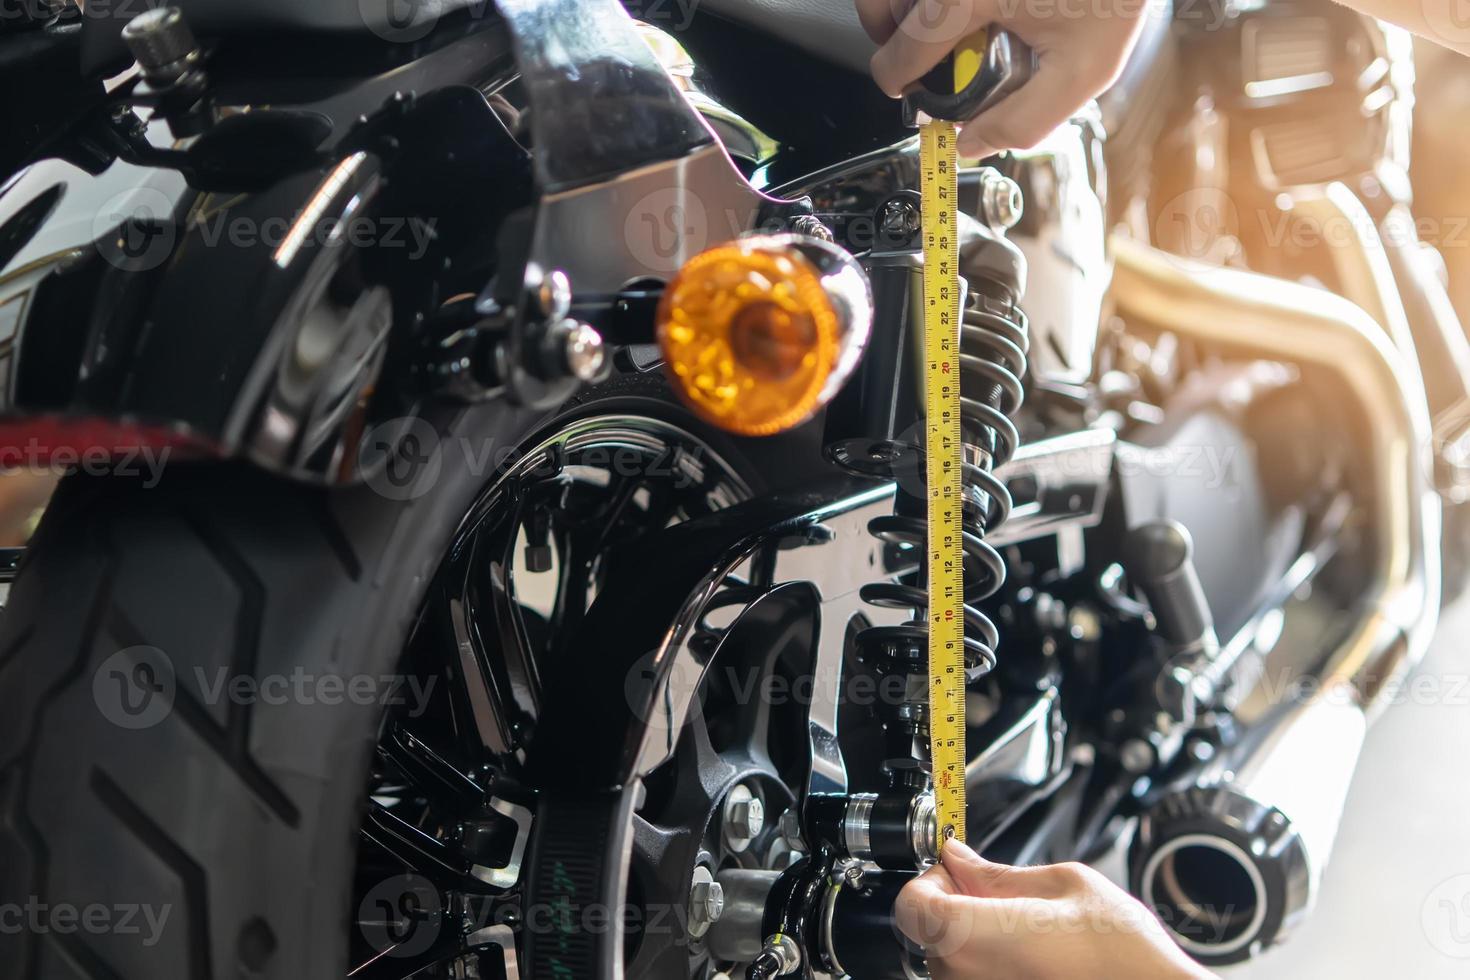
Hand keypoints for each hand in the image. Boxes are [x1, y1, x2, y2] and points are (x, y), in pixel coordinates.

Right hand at [854, 0, 1146, 156]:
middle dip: (888, 37)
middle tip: (910, 59)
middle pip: (878, 5)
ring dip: (899, 7)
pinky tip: (949, 4)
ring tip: (933, 26)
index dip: (899, 82)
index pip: (901, 51)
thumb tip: (969, 145)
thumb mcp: (1082, 71)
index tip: (906, 91)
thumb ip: (1023, 121)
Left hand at [893, 840, 1214, 979]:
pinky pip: (975, 979)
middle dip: (957, 907)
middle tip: (1005, 900)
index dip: (930, 881)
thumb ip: (1000, 874)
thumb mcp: (1067, 887)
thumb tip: (959, 858)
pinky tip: (1032, 962)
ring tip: (1030, 936)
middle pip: (928, 931)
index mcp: (974, 935)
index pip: (909, 904)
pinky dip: (992, 966)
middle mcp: (963, 976)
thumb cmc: (1125, 957)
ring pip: (951, 960)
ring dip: (975, 941)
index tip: (960, 874)